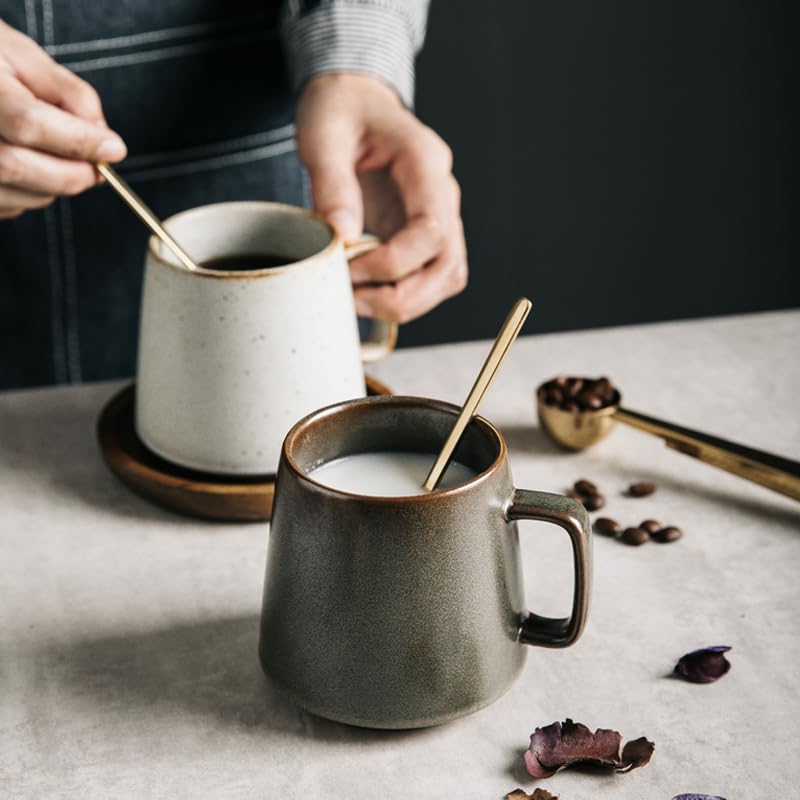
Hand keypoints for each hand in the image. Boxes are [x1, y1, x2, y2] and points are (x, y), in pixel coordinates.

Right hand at [0, 20, 125, 219]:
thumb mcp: (21, 54)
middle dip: (74, 172)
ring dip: (55, 184)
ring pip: (17, 193)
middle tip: (98, 166)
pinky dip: (32, 193)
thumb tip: (105, 140)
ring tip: (56, 157)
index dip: (78, 141)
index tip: (114, 149)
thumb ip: (70, 94)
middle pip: (20, 167)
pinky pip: (8, 206)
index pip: (28, 123)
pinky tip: (29, 165)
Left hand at [296, 73, 466, 322]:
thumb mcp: (324, 135)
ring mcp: (440, 216)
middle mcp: (443, 193)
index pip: (431, 229)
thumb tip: (343, 236)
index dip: (392, 262)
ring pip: (447, 278)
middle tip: (352, 298)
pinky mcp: (426, 235)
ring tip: (358, 300)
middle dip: (401, 295)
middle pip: (448, 266)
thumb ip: (332, 183)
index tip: (348, 267)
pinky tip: (368, 293)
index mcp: (425, 162)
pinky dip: (405, 296)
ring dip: (406, 303)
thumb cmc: (340, 110)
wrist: (354, 102)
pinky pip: (432, 278)